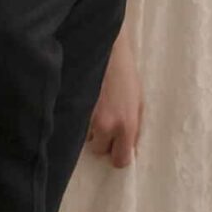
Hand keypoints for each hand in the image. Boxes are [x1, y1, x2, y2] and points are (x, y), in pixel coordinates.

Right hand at [87, 34, 142, 169]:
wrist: (105, 50)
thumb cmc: (124, 74)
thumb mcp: (138, 102)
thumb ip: (135, 128)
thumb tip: (130, 150)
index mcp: (126, 125)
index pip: (120, 160)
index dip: (118, 155)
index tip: (116, 147)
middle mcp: (106, 126)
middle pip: (100, 151)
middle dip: (102, 141)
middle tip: (105, 122)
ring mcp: (86, 119)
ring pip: (85, 139)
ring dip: (89, 130)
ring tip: (94, 108)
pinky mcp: (72, 110)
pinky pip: (75, 126)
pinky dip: (79, 119)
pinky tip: (85, 104)